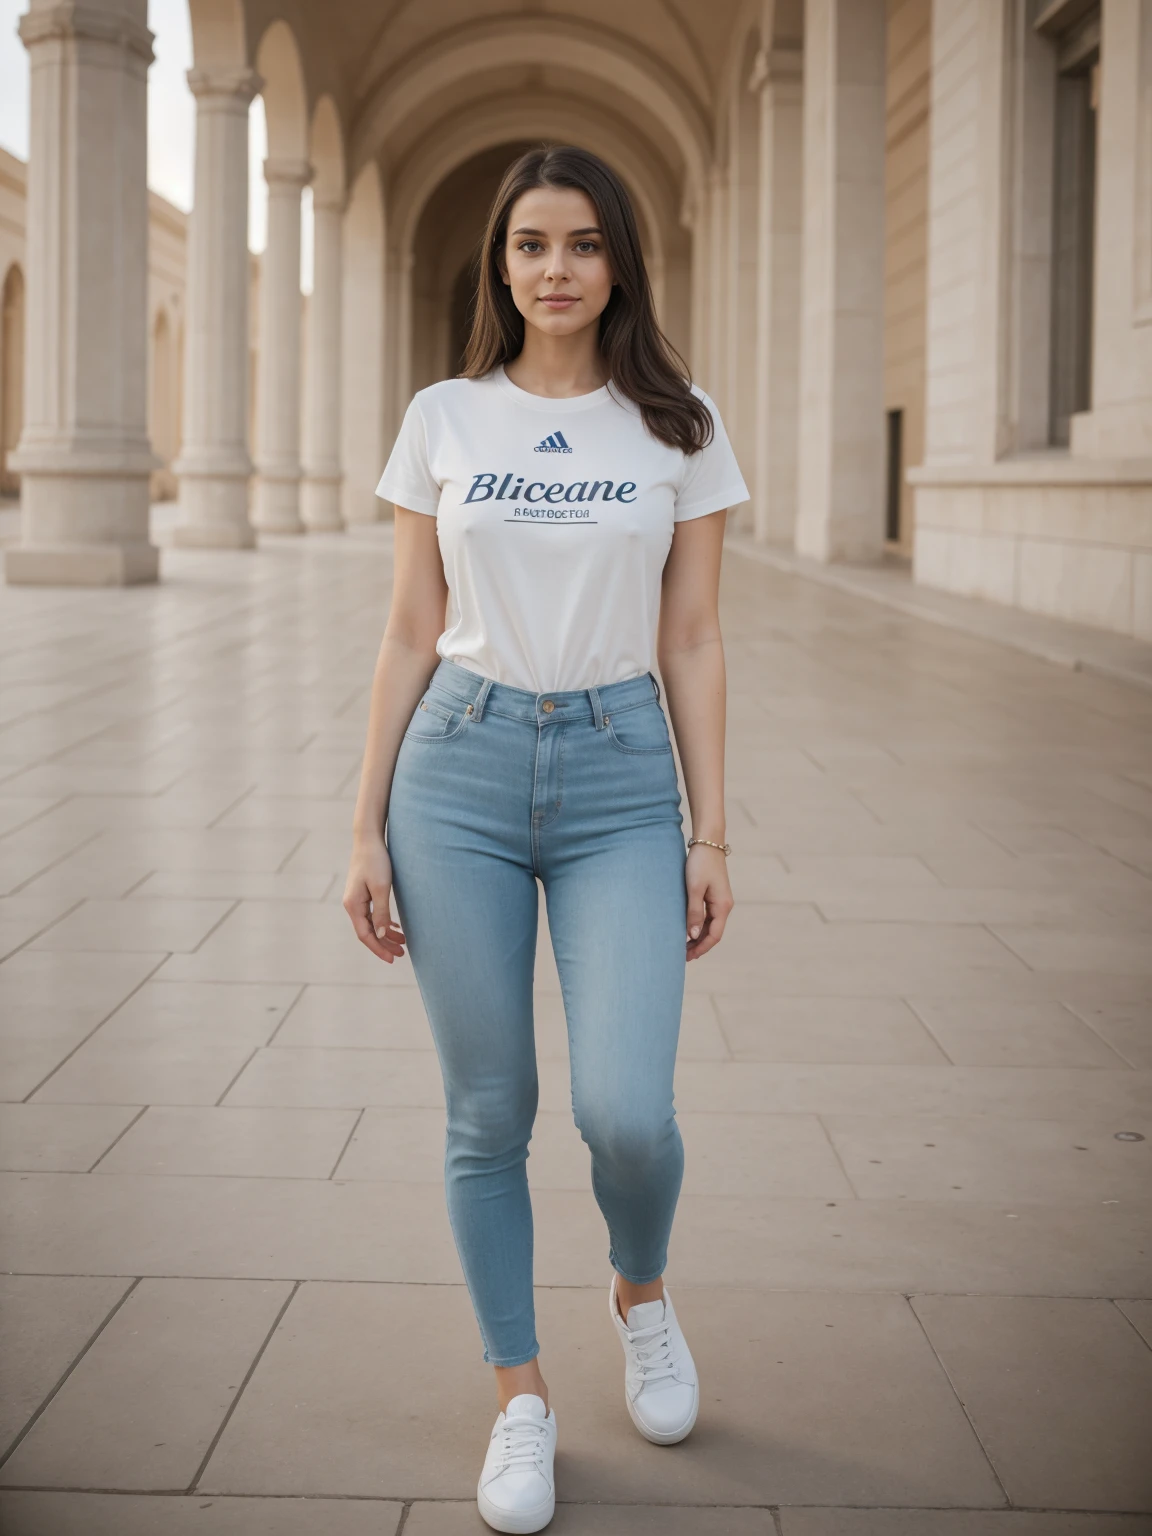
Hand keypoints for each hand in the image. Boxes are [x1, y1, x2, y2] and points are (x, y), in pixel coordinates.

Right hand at [343, 838, 406, 963]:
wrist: (369, 839)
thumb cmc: (376, 861)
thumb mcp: (381, 888)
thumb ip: (382, 912)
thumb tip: (382, 935)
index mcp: (353, 905)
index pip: (365, 935)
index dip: (379, 948)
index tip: (393, 959)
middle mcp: (352, 904)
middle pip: (368, 932)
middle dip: (384, 944)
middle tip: (401, 954)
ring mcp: (357, 899)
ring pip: (372, 923)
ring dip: (386, 934)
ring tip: (403, 943)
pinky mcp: (364, 893)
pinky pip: (373, 914)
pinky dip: (384, 923)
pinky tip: (396, 928)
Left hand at [685, 843, 733, 960]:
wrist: (708, 842)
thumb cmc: (700, 864)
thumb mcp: (694, 889)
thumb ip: (694, 912)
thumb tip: (693, 935)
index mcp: (723, 906)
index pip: (714, 935)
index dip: (701, 948)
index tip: (688, 957)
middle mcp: (724, 906)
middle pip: (713, 932)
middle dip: (699, 945)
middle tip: (682, 956)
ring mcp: (720, 900)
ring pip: (710, 925)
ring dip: (698, 936)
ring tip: (683, 946)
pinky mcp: (714, 894)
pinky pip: (708, 916)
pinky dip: (699, 925)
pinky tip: (688, 929)